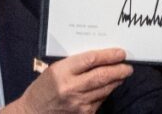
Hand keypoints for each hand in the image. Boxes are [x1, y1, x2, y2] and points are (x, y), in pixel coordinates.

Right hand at [6, 48, 132, 113]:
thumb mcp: (56, 69)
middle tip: (128, 66)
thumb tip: (101, 57)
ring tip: (122, 74)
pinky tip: (109, 87)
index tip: (121, 53)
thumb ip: (76, 63)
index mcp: (62, 71)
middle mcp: (71, 87)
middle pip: (102, 76)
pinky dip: (106, 92)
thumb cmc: (44, 87)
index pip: (91, 60)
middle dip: (119, 70)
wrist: (33, 112)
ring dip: (116, 81)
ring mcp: (78, 103)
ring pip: (105, 89)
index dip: (109, 55)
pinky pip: (100, 100)